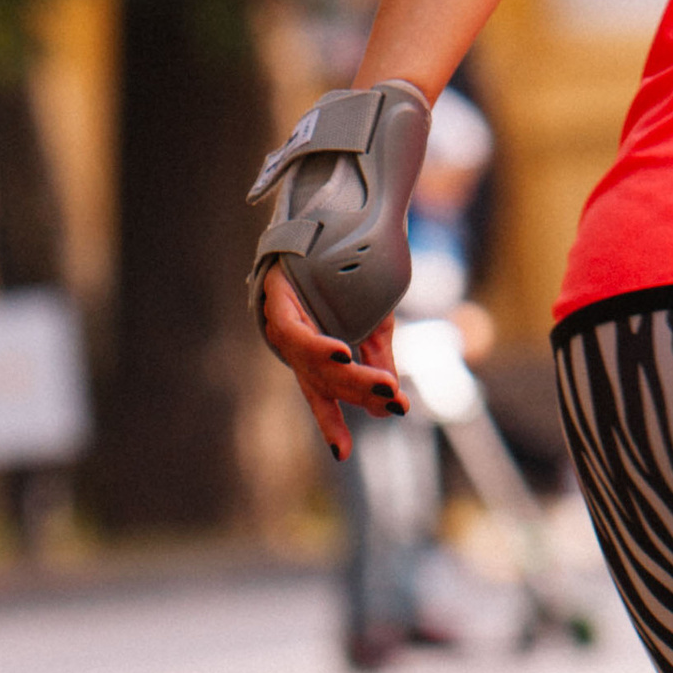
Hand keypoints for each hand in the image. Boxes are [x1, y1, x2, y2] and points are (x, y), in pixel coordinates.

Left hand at [258, 266, 407, 458]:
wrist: (327, 218)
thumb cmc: (345, 274)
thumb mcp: (371, 321)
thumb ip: (376, 358)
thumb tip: (391, 401)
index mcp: (313, 353)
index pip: (320, 395)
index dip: (329, 424)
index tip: (341, 455)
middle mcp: (294, 344)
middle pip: (326, 379)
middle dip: (363, 393)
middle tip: (396, 402)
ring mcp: (283, 322)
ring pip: (313, 362)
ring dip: (349, 377)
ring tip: (383, 385)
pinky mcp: (276, 299)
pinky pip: (294, 331)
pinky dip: (318, 346)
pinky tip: (341, 354)